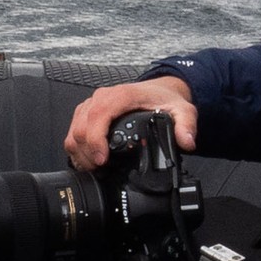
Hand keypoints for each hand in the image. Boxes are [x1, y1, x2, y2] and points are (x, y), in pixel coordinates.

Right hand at [63, 76, 197, 169]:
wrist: (158, 90)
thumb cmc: (164, 98)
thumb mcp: (182, 110)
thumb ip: (186, 125)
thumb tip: (186, 142)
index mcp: (121, 96)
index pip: (98, 116)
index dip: (96, 140)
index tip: (102, 160)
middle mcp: (101, 98)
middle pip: (81, 127)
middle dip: (87, 154)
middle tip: (100, 171)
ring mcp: (92, 105)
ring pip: (74, 131)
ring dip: (80, 153)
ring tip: (95, 168)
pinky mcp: (86, 112)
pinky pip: (74, 131)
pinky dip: (78, 148)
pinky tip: (89, 160)